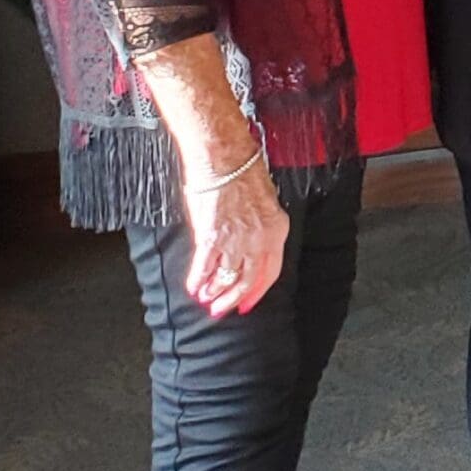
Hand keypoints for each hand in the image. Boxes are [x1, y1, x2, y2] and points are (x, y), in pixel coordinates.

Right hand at [184, 155, 288, 316]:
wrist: (225, 161)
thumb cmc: (245, 175)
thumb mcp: (266, 203)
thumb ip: (261, 228)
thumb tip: (250, 246)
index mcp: (277, 231)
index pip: (270, 272)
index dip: (257, 291)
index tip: (248, 304)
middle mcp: (259, 241)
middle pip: (247, 281)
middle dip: (232, 299)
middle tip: (221, 309)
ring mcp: (235, 242)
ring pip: (225, 278)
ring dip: (213, 292)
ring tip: (206, 298)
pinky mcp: (211, 239)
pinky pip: (204, 268)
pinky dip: (197, 280)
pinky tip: (193, 287)